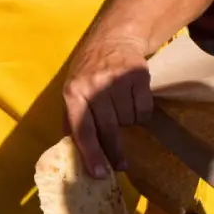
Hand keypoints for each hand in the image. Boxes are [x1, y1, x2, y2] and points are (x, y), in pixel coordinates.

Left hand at [63, 35, 152, 176]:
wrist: (113, 40)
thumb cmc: (87, 72)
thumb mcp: (71, 91)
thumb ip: (70, 119)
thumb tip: (69, 149)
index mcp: (73, 93)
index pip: (82, 129)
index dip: (91, 153)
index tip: (98, 173)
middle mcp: (94, 86)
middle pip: (107, 128)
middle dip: (113, 151)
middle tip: (119, 166)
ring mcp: (117, 80)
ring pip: (128, 120)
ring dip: (126, 123)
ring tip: (119, 111)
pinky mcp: (139, 75)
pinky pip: (144, 110)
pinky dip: (141, 114)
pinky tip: (133, 104)